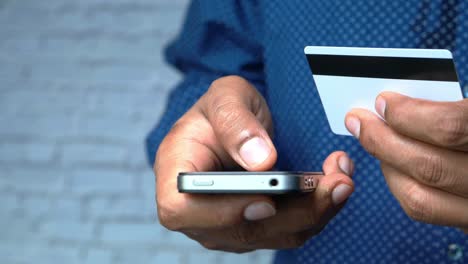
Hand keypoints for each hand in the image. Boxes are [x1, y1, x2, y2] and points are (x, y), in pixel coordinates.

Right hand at [155, 75, 354, 251]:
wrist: (233, 124)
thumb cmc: (220, 109)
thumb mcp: (224, 98)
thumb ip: (235, 122)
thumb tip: (261, 160)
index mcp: (176, 176)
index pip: (183, 210)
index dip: (223, 213)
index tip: (266, 199)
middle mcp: (198, 210)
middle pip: (241, 231)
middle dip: (294, 211)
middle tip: (335, 182)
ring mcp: (227, 224)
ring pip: (273, 234)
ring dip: (314, 212)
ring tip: (342, 178)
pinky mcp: (255, 226)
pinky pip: (288, 230)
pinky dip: (316, 211)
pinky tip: (334, 185)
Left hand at [345, 92, 467, 232]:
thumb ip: (457, 109)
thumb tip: (405, 99)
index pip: (452, 127)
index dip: (410, 114)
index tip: (384, 101)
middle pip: (429, 166)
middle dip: (383, 141)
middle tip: (360, 121)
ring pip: (421, 198)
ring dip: (386, 165)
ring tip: (373, 140)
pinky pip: (428, 211)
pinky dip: (401, 185)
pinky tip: (394, 164)